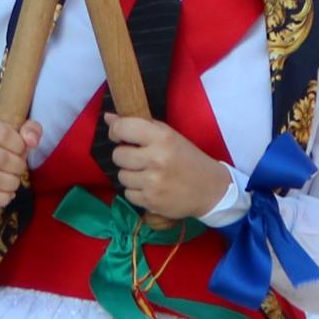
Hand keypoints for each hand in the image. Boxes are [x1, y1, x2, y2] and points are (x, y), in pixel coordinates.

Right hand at [0, 115, 36, 222]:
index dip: (20, 146)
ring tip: (13, 182)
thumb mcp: (12, 134)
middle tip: (19, 170)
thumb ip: (29, 129)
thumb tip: (32, 141)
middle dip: (17, 167)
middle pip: (0, 158)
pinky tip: (5, 195)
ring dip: (12, 183)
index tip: (21, 152)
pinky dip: (2, 198)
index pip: (3, 133)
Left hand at [104, 114, 231, 221]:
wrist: (210, 189)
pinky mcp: (151, 201)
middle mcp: (156, 158)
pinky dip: (136, 191)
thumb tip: (108, 117)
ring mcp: (153, 182)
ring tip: (148, 174)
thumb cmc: (188, 159)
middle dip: (125, 156)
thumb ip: (140, 126)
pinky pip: (128, 194)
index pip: (122, 128)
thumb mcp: (170, 136)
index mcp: (162, 137)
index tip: (120, 136)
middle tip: (140, 158)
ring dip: (131, 175)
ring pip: (121, 176)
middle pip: (118, 155)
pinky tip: (152, 188)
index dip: (116, 131)